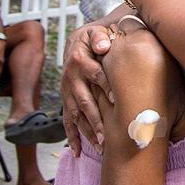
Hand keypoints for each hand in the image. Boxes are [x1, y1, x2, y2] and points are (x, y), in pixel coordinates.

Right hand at [61, 22, 114, 155]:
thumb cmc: (94, 39)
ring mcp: (68, 93)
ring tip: (101, 147)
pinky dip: (72, 137)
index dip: (106, 86)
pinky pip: (68, 122)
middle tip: (107, 134)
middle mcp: (71, 79)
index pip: (96, 75)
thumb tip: (104, 45)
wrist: (77, 42)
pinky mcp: (67, 101)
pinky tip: (78, 152)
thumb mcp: (95, 33)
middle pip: (85, 101)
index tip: (117, 99)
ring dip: (88, 131)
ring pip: (77, 115)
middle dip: (96, 119)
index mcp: (80, 61)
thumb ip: (100, 37)